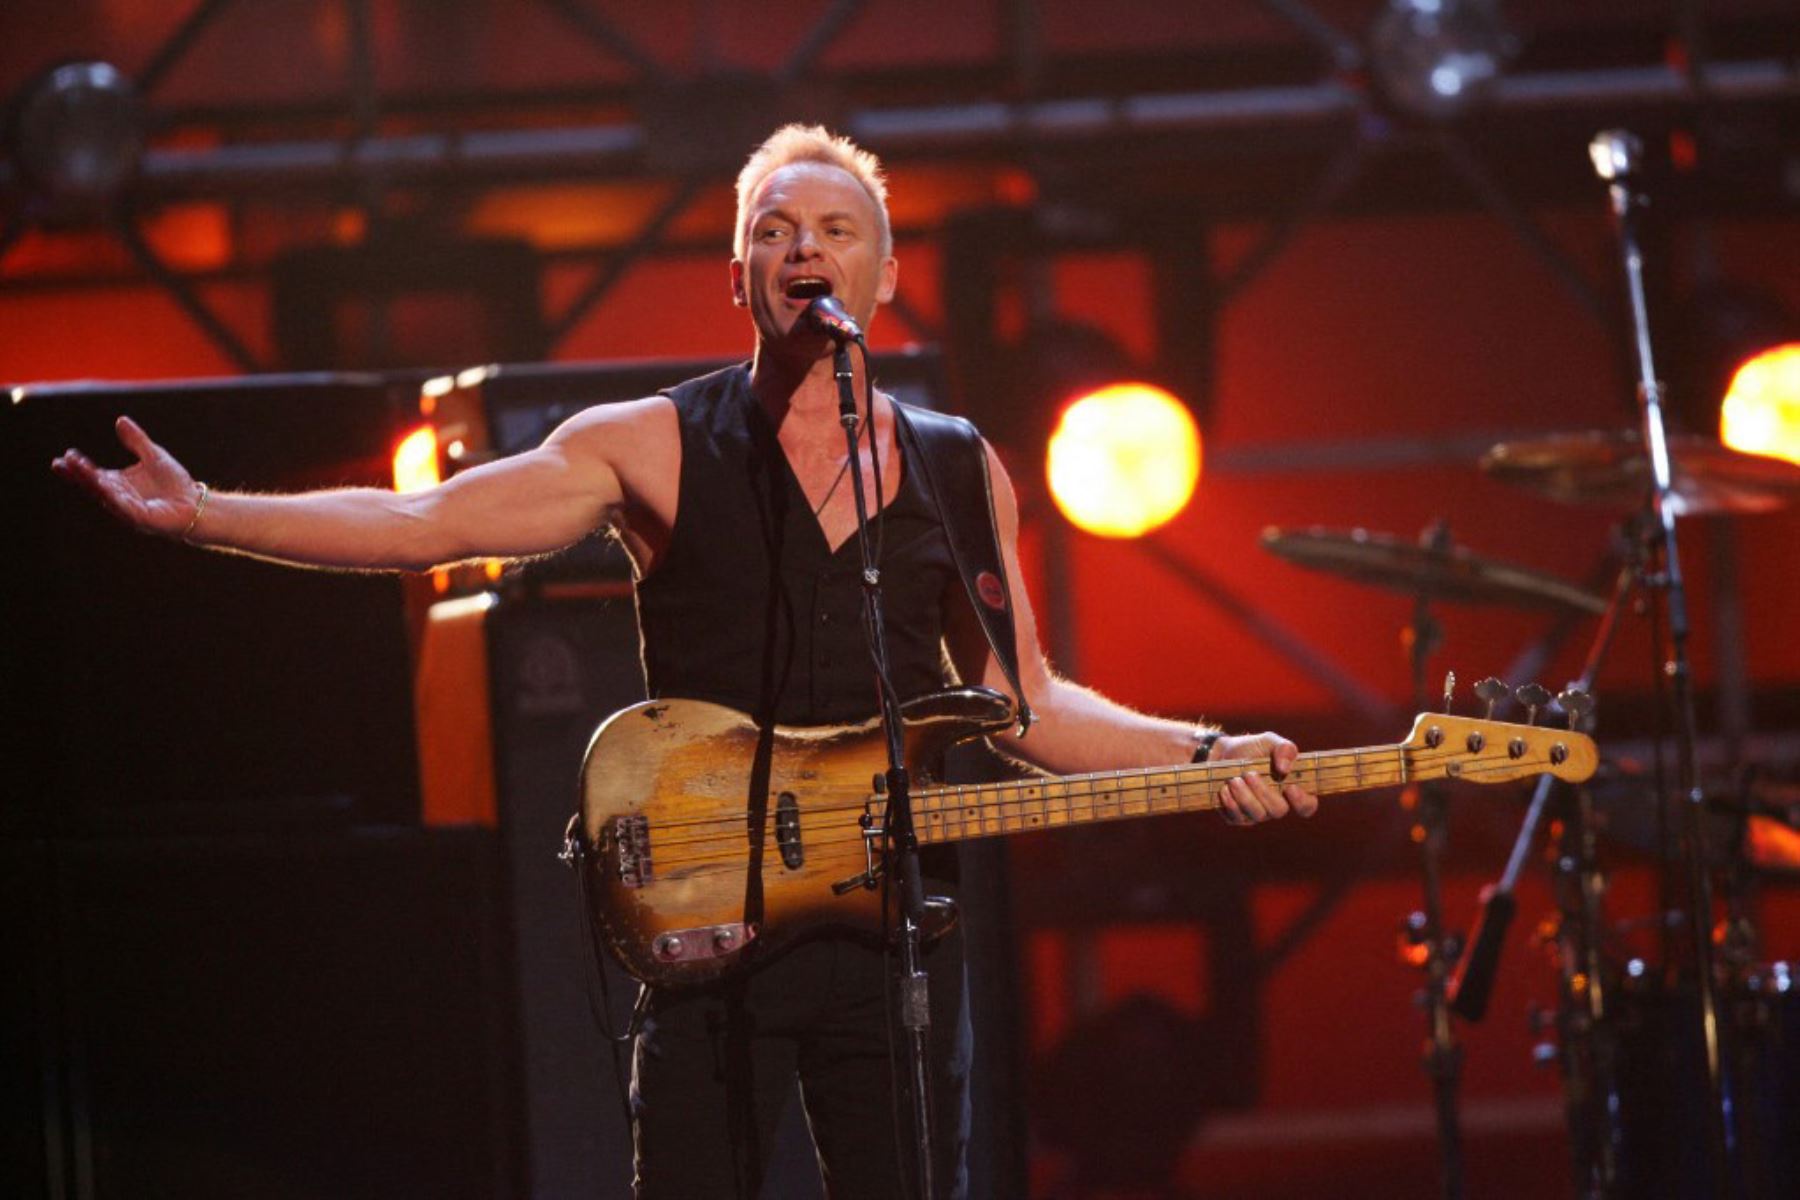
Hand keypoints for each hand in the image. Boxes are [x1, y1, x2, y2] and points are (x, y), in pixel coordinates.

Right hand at [52, 416, 203, 537]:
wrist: (196, 504)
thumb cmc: (174, 483)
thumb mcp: (153, 455)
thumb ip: (136, 441)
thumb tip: (120, 420)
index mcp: (118, 484)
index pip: (93, 475)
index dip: (78, 468)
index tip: (64, 456)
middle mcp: (119, 497)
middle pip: (94, 486)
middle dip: (80, 474)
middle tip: (65, 462)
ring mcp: (129, 510)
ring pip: (107, 497)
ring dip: (94, 484)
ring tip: (81, 471)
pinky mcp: (143, 519)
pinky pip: (126, 509)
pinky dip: (116, 500)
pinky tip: (108, 491)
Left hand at [1210, 731, 1318, 824]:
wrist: (1223, 753)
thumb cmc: (1253, 748)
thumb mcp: (1270, 741)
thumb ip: (1284, 749)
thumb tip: (1285, 768)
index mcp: (1291, 788)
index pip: (1307, 806)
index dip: (1302, 802)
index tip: (1290, 787)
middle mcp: (1276, 805)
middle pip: (1279, 811)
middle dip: (1263, 792)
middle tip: (1249, 774)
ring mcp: (1257, 813)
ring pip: (1258, 816)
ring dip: (1245, 797)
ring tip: (1234, 780)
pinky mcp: (1237, 817)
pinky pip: (1237, 818)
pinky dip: (1230, 803)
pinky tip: (1224, 789)